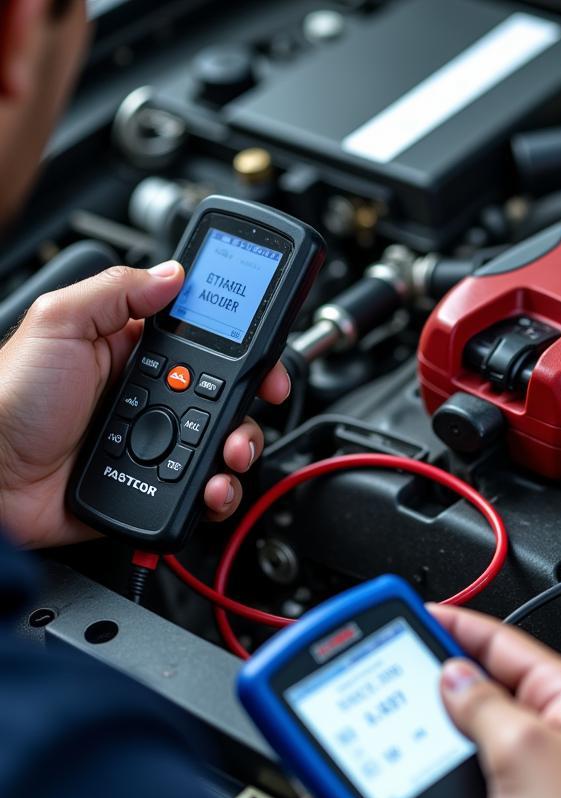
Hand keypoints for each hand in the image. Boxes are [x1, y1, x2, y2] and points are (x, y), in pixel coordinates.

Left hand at [0, 262, 291, 547]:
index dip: (244, 348)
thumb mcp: (57, 324)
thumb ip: (116, 292)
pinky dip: (219, 492)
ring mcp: (156, 444)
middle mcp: (151, 397)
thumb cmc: (7, 400)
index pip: (207, 341)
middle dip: (251, 406)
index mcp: (133, 351)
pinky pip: (205, 490)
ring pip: (225, 445)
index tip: (266, 359)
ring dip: (241, 450)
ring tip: (227, 456)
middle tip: (254, 408)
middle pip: (229, 397)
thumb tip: (173, 273)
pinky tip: (210, 487)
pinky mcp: (156, 487)